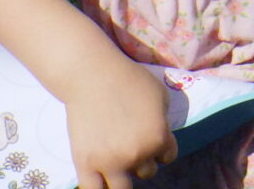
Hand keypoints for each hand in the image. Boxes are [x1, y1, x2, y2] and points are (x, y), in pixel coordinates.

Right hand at [66, 55, 178, 188]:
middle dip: (141, 159)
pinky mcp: (85, 163)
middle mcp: (137, 155)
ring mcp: (110, 162)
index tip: (149, 137)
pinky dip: (99, 188)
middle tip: (129, 142)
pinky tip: (101, 178)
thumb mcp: (160, 95)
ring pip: (123, 188)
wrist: (92, 75)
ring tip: (116, 159)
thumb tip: (161, 135)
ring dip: (123, 174)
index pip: (168, 157)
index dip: (161, 147)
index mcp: (158, 138)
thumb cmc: (129, 79)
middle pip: (147, 172)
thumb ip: (163, 121)